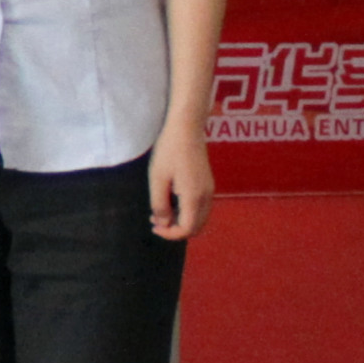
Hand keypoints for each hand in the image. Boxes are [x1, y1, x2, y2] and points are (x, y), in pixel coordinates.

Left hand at [150, 120, 213, 241]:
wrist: (187, 128)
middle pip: (196, 227)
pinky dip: (187, 212)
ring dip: (182, 221)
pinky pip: (201, 208)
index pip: (186, 229)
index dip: (170, 234)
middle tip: (156, 221)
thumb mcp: (158, 179)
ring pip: (199, 218)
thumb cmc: (169, 151)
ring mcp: (209, 190)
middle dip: (176, 230)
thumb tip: (163, 224)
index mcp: (194, 197)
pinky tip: (171, 201)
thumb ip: (160, 204)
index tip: (153, 227)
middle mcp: (206, 197)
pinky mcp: (208, 184)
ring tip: (161, 212)